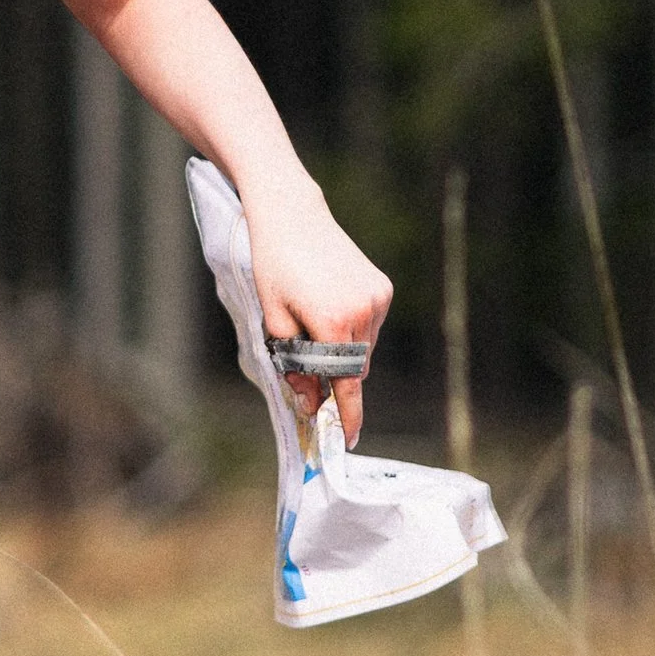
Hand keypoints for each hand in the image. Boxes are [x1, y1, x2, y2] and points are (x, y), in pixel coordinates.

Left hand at [245, 174, 391, 443]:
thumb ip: (295, 365)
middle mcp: (363, 313)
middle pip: (354, 368)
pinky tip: (328, 306)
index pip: (346, 385)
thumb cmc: (272, 266)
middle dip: (334, 377)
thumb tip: (312, 402)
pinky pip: (370, 326)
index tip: (347, 440)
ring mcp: (377, 299)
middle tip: (307, 371)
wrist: (290, 215)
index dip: (348, 415)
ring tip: (312, 322)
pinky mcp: (382, 287)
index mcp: (333, 323)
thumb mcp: (273, 318)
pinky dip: (352, 330)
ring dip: (342, 351)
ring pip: (364, 349)